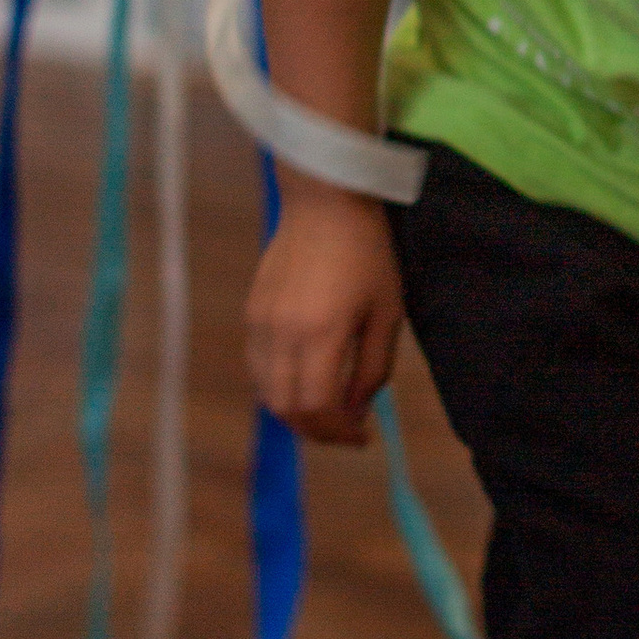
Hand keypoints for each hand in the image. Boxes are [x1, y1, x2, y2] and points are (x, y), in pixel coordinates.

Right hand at [244, 188, 404, 449]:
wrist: (325, 201)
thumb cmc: (367, 253)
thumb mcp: (386, 312)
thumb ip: (372, 368)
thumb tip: (355, 410)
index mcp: (320, 334)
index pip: (318, 408)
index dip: (340, 432)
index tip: (362, 437)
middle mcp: (281, 334)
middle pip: (286, 409)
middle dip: (316, 430)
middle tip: (346, 431)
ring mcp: (260, 323)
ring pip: (267, 392)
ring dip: (295, 412)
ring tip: (328, 410)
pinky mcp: (252, 312)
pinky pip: (259, 367)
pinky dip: (280, 386)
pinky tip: (306, 380)